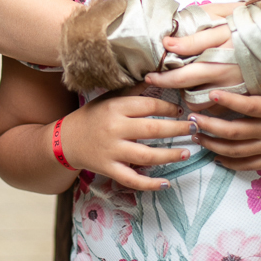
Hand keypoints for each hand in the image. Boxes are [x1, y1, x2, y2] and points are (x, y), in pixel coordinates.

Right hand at [61, 88, 190, 191]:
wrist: (65, 140)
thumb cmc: (92, 116)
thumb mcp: (109, 98)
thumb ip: (133, 91)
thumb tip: (158, 76)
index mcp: (116, 108)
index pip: (148, 106)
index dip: (168, 108)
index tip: (181, 110)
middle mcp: (114, 129)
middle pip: (152, 130)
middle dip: (177, 129)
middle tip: (195, 127)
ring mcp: (111, 151)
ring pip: (146, 156)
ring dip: (169, 155)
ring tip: (186, 152)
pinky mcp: (108, 169)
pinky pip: (132, 180)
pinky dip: (150, 184)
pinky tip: (166, 183)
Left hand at [144, 3, 243, 105]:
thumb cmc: (246, 25)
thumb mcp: (219, 25)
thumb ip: (193, 38)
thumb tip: (167, 44)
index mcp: (216, 64)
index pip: (181, 78)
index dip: (162, 79)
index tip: (149, 77)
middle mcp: (225, 82)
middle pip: (191, 96)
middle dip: (173, 91)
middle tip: (160, 83)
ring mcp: (236, 92)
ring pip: (206, 105)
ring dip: (192, 98)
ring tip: (185, 86)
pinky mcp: (246, 96)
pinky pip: (222, 108)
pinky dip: (210, 102)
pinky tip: (205, 91)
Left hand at [188, 77, 260, 168]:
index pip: (252, 106)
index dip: (231, 100)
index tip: (211, 92)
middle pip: (237, 132)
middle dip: (211, 126)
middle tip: (190, 118)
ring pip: (238, 151)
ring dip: (214, 144)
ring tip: (196, 135)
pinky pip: (248, 165)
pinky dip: (230, 162)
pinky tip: (214, 156)